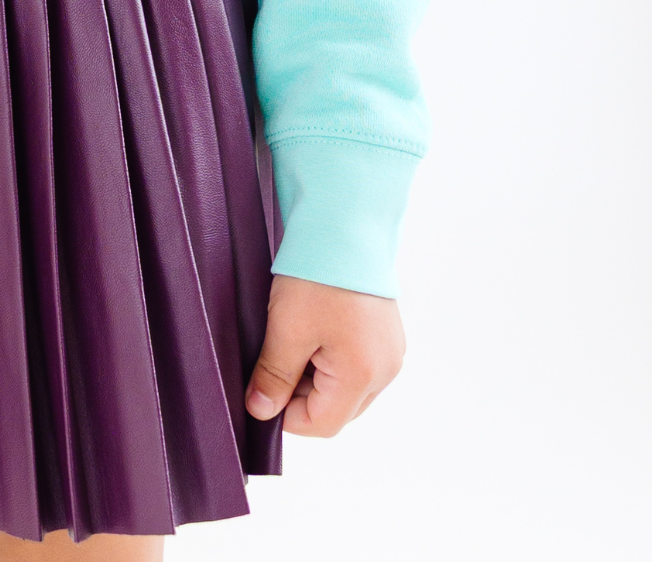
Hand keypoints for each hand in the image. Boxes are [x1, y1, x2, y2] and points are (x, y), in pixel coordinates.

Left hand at [245, 274, 405, 435]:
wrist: (345, 225)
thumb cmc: (317, 276)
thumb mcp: (287, 328)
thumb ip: (274, 376)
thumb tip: (260, 411)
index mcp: (363, 376)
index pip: (322, 425)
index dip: (285, 415)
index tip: (261, 391)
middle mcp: (386, 371)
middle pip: (337, 410)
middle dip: (301, 395)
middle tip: (275, 359)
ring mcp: (390, 352)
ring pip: (348, 389)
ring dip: (317, 377)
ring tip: (294, 339)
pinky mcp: (387, 334)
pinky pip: (358, 365)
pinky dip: (332, 359)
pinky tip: (313, 329)